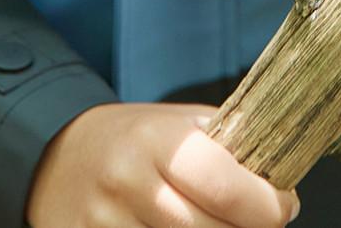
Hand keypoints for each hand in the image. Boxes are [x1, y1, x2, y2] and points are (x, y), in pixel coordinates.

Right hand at [25, 101, 299, 227]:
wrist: (57, 158)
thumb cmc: (131, 140)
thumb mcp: (175, 124)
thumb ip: (225, 146)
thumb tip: (281, 183)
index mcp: (155, 141)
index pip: (223, 184)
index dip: (266, 204)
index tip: (283, 203)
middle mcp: (129, 185)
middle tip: (257, 220)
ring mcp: (107, 226)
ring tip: (217, 225)